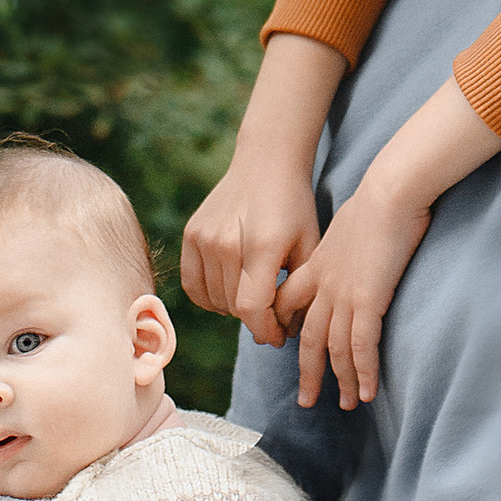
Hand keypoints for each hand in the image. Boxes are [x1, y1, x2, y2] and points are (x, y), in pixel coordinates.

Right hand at [182, 150, 319, 344]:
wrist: (266, 163)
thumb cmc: (295, 207)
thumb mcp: (310, 246)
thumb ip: (299, 291)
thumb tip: (284, 332)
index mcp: (262, 246)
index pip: (252, 308)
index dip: (266, 331)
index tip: (278, 336)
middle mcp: (226, 242)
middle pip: (233, 306)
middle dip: (256, 321)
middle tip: (273, 318)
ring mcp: (204, 237)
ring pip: (214, 300)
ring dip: (234, 309)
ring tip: (254, 299)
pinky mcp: (191, 234)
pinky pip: (193, 285)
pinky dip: (209, 298)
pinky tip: (229, 292)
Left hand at [275, 173, 431, 409]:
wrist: (389, 191)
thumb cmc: (379, 201)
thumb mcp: (350, 225)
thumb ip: (347, 246)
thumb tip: (358, 249)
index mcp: (316, 266)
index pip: (290, 303)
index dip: (287, 328)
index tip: (289, 347)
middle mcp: (324, 285)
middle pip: (307, 338)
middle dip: (308, 372)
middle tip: (307, 399)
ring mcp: (343, 295)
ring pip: (334, 349)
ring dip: (341, 380)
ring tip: (347, 404)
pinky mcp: (367, 300)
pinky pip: (361, 347)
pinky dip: (363, 373)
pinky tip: (367, 393)